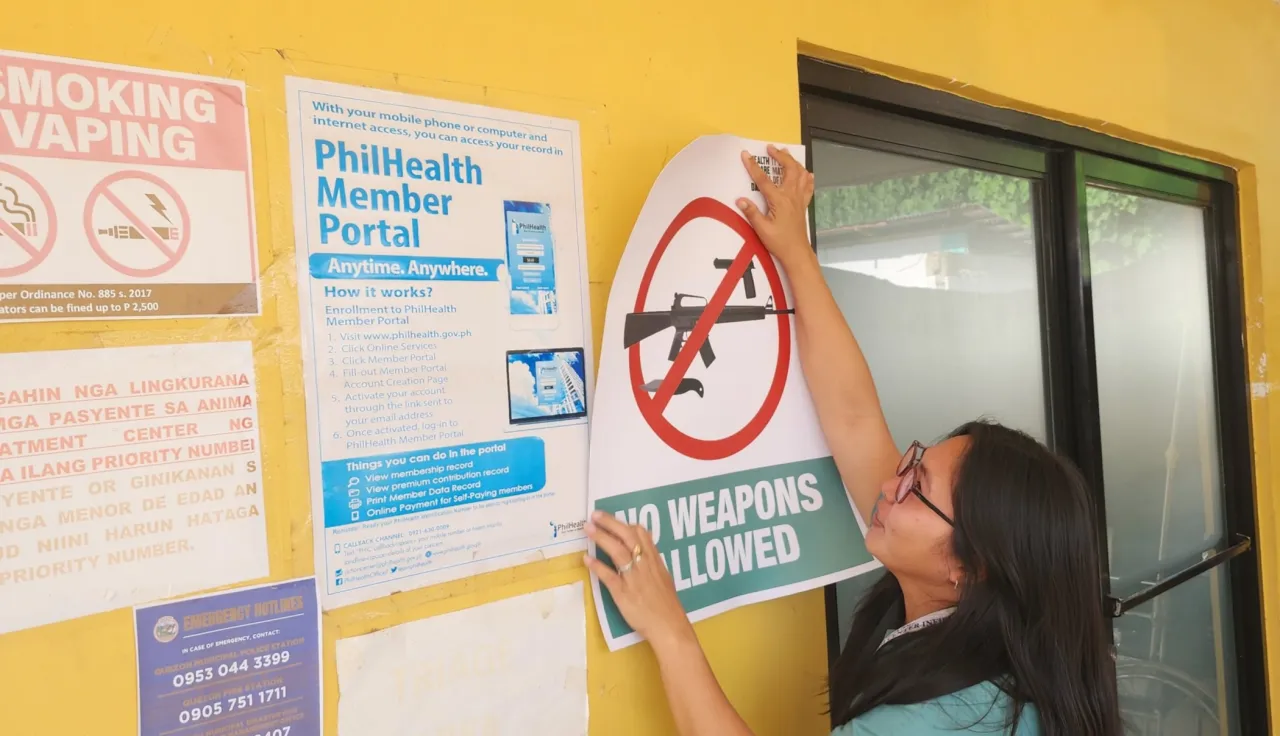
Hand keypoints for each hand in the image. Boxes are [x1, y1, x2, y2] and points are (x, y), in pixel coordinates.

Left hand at [585, 510, 693, 650]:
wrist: (669, 626)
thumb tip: (646, 550)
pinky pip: (609, 576)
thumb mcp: (664, 578)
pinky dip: (597, 566)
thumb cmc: (667, 606)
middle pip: (627, 537)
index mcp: (654, 561)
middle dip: (610, 523)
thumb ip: (654, 563)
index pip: (641, 534)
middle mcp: (644, 565)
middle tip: (595, 515)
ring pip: (617, 551)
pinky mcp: (623, 593)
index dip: (626, 524)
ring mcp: (633, 578)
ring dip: (601, 537)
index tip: (613, 519)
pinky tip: (587, 558)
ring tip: (588, 528)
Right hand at [737, 145, 815, 268]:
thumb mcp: (761, 229)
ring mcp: (799, 199)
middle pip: (789, 169)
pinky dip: (807, 177)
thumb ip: (751, 212)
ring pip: (801, 174)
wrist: (797, 251)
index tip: (746, 155)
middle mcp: (791, 195)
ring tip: (786, 154)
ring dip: (793, 162)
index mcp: (779, 200)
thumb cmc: (779, 241)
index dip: (753, 166)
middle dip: (780, 156)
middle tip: (771, 148)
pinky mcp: (803, 204)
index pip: (764, 179)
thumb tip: (740, 200)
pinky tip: (807, 173)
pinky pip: (808, 186)